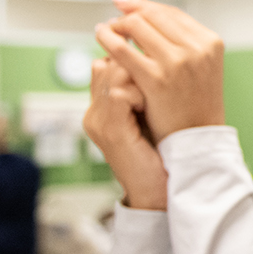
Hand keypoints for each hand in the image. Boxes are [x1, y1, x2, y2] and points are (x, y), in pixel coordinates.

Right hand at [83, 58, 168, 209]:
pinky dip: (140, 94)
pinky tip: (151, 105)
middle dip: (134, 64)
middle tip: (158, 77)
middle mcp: (93, 114)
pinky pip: (120, 95)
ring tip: (155, 94)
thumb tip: (152, 64)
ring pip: (112, 75)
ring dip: (139, 77)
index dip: (129, 60)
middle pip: (106, 65)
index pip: (104, 65)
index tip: (155, 67)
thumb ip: (141, 95)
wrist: (157, 192)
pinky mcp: (111, 131)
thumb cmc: (159, 156)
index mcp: (99, 110)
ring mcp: (98, 123)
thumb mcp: (147, 119)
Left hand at [94, 0, 224, 141]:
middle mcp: (196, 48)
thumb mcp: (201, 66)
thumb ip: (182, 42)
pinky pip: (123, 50)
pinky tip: (102, 38)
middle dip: (129, 13)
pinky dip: (108, 39)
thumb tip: (148, 16)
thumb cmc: (195, 104)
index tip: (126, 3)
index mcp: (209, 42)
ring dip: (117, 24)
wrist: (197, 139)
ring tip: (107, 30)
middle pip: (153, 15)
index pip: (171, 12)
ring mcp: (177, 62)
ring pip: (136, 26)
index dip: (144, 5)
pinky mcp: (156, 78)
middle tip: (115, 18)